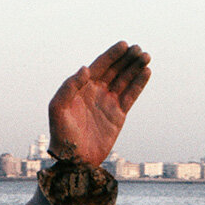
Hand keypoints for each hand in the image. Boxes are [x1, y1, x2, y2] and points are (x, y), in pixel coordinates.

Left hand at [47, 41, 150, 166]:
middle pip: (115, 70)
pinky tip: (147, 72)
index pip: (100, 66)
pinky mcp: (118, 115)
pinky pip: (131, 96)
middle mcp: (96, 92)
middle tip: (139, 49)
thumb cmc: (61, 135)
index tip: (124, 45)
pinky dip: (139, 84)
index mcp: (82, 87)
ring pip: (125, 80)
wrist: (74, 159)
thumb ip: (69, 87)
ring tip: (146, 57)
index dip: (112, 55)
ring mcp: (108, 103)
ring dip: (135, 68)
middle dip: (127, 58)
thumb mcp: (58, 108)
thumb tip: (86, 69)